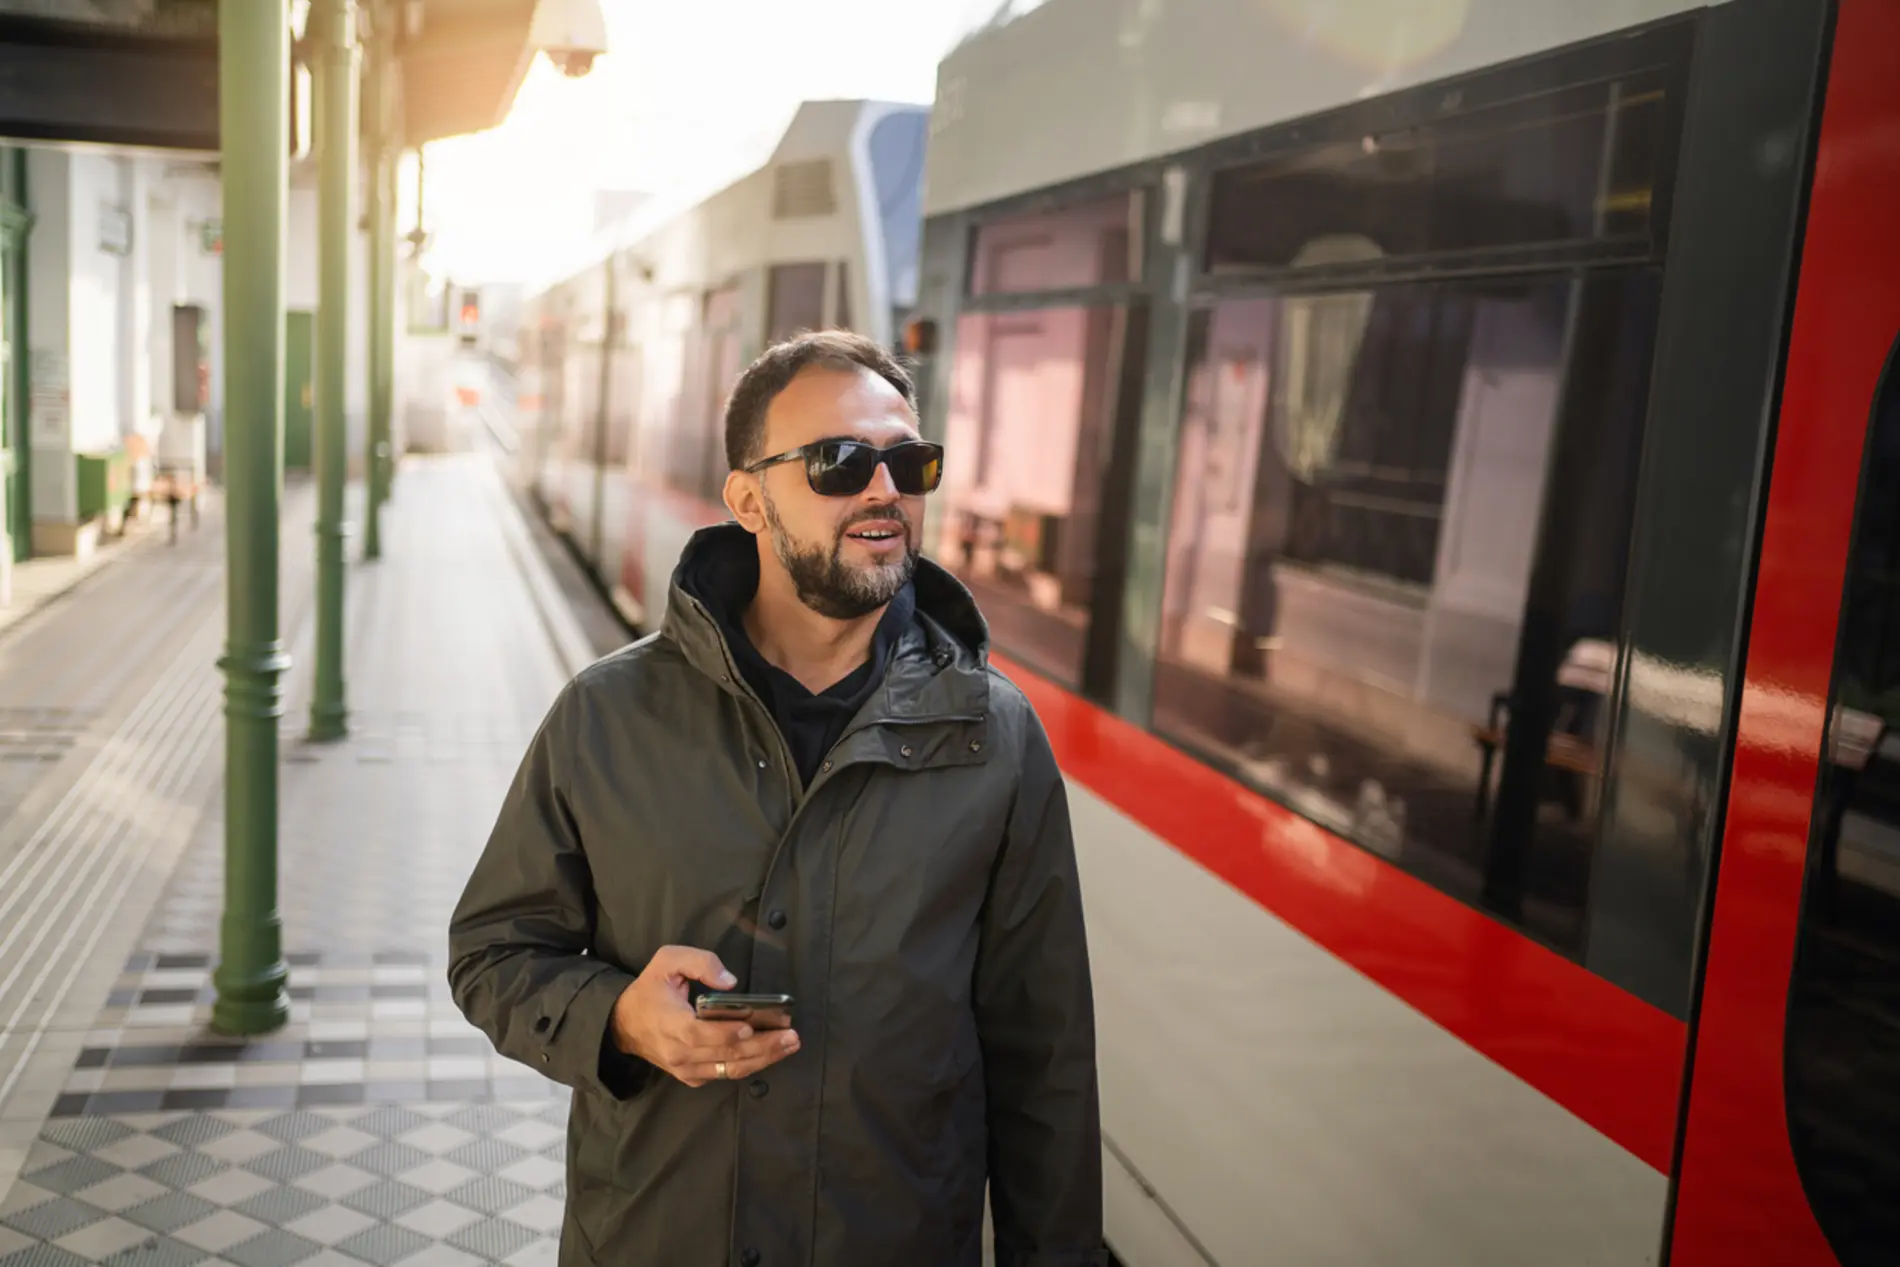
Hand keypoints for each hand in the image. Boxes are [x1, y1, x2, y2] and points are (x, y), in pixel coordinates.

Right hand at [609, 946, 799, 1087]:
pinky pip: (723, 1075)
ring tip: (788, 1046)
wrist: (624, 1024)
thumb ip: (700, 962)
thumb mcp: (668, 961)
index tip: (754, 1025)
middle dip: (762, 1047)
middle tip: (791, 1037)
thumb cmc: (650, 989)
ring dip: (763, 1059)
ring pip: (729, 1070)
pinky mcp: (691, 1077)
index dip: (729, 1033)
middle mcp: (680, 1053)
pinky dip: (748, 1066)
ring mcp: (685, 1069)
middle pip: (726, 1056)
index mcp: (672, 1024)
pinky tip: (770, 1054)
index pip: (703, 1034)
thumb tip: (731, 981)